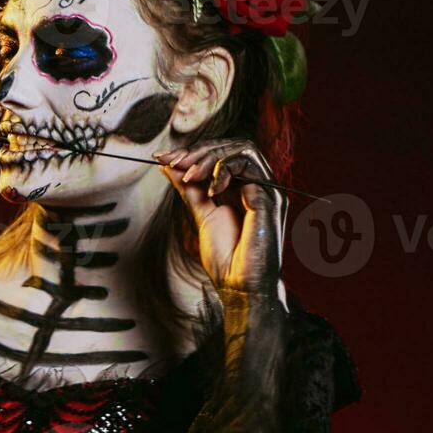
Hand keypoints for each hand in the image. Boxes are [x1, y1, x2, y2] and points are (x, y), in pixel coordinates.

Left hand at [154, 139, 286, 295]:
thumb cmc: (226, 258)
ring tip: (189, 174)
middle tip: (173, 162)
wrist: (239, 286)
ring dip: (209, 157)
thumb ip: (189, 189)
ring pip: (242, 149)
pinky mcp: (269, 198)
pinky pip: (248, 165)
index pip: (222, 154)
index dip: (193, 152)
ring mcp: (266, 190)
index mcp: (244, 189)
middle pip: (232, 146)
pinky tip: (209, 190)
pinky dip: (223, 170)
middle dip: (198, 151)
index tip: (163, 159)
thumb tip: (169, 167)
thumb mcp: (201, 215)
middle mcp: (258, 186)